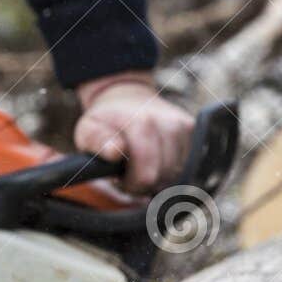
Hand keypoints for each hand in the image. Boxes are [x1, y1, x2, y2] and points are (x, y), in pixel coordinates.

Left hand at [73, 72, 194, 193]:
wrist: (127, 96)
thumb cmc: (106, 120)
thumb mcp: (88, 130)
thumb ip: (97, 142)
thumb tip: (114, 152)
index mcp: (142, 123)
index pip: (146, 176)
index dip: (132, 185)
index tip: (120, 178)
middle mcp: (168, 123)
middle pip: (164, 177)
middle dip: (145, 182)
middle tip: (130, 172)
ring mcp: (183, 126)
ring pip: (177, 173)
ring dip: (159, 176)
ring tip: (142, 165)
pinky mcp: (192, 130)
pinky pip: (186, 164)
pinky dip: (171, 168)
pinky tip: (157, 159)